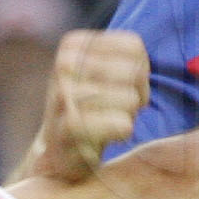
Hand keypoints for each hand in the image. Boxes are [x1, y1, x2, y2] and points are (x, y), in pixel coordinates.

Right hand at [21, 30, 150, 182]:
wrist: (57, 153)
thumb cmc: (90, 109)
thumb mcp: (102, 72)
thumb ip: (128, 58)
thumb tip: (141, 68)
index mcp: (72, 45)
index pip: (134, 47)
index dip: (138, 72)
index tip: (120, 88)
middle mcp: (64, 64)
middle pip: (134, 72)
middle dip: (136, 95)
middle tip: (116, 110)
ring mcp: (64, 95)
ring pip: (131, 98)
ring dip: (129, 115)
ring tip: (108, 122)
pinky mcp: (71, 126)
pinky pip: (122, 123)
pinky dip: (123, 132)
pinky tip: (107, 136)